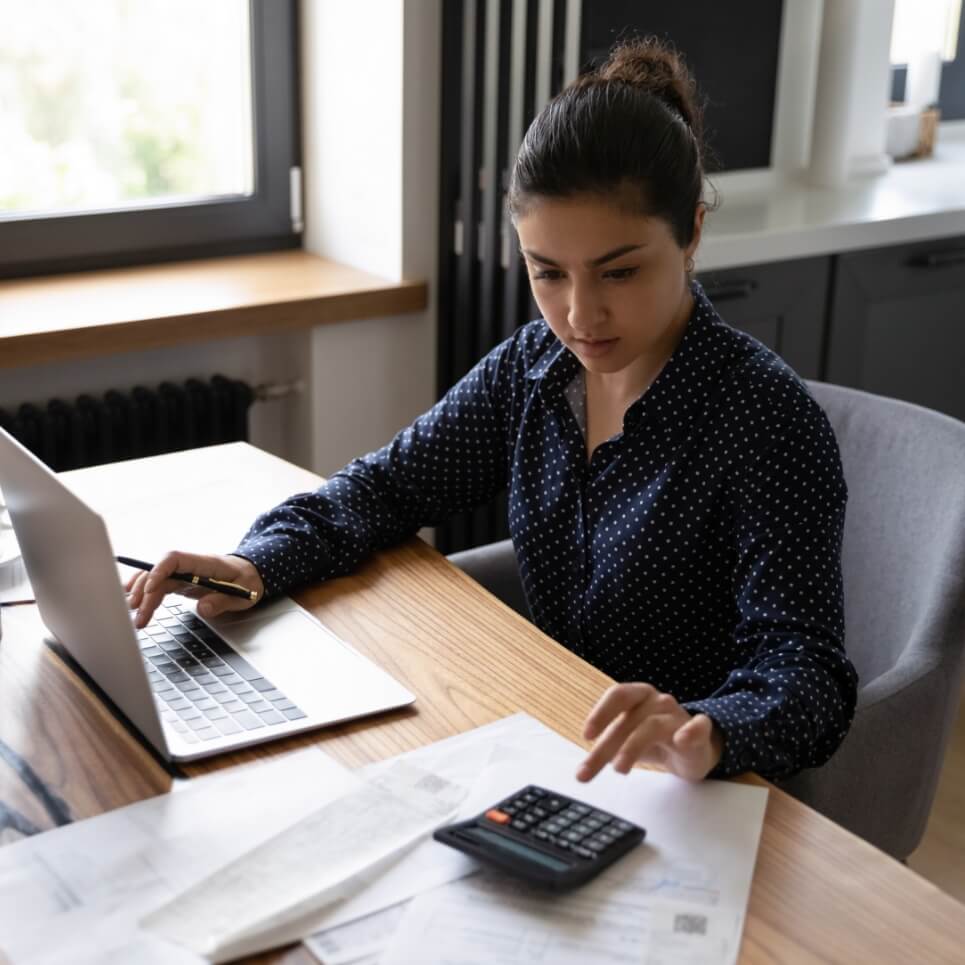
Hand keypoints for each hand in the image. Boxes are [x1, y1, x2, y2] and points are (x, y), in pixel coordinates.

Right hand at [125, 551, 264, 628]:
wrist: (251, 574)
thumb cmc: (248, 580)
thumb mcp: (244, 594)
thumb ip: (223, 601)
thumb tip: (203, 609)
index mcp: (205, 563)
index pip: (175, 559)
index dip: (159, 571)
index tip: (149, 589)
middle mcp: (190, 565)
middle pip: (160, 573)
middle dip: (146, 592)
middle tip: (138, 614)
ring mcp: (184, 573)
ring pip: (156, 579)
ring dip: (142, 595)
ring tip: (134, 615)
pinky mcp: (181, 582)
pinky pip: (159, 585)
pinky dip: (145, 593)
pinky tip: (133, 601)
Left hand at [576, 683, 723, 782]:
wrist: (694, 748)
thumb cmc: (655, 739)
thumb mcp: (627, 740)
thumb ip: (607, 748)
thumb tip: (583, 768)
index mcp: (639, 696)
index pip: (618, 695)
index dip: (601, 713)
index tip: (586, 736)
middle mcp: (658, 701)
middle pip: (629, 719)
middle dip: (606, 746)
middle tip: (588, 770)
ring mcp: (679, 715)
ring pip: (653, 726)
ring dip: (632, 747)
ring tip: (619, 768)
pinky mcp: (700, 731)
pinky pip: (698, 727)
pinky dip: (691, 732)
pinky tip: (682, 740)